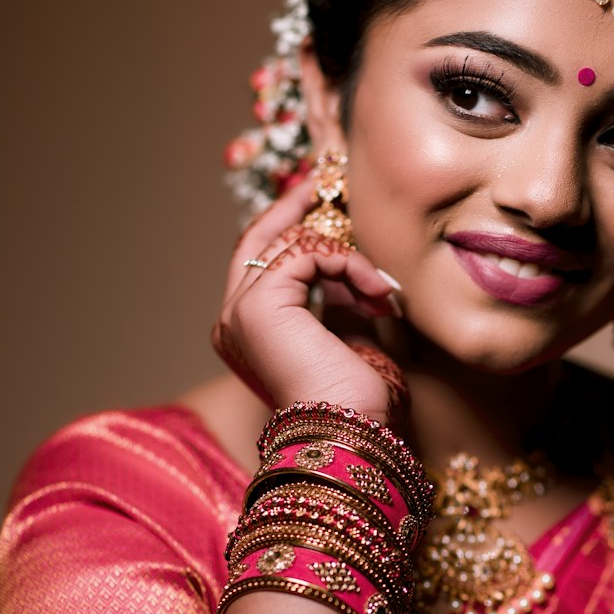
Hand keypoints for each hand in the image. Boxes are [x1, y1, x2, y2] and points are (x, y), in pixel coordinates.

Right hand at [213, 176, 402, 421]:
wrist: (350, 432)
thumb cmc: (356, 403)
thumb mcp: (349, 338)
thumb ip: (339, 300)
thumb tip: (351, 268)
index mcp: (248, 332)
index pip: (262, 262)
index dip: (290, 227)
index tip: (323, 201)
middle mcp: (232, 319)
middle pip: (257, 240)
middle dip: (293, 207)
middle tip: (325, 180)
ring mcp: (239, 310)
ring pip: (292, 245)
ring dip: (347, 260)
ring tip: (381, 291)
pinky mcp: (258, 303)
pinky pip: (307, 252)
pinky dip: (349, 264)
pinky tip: (376, 293)